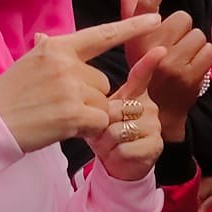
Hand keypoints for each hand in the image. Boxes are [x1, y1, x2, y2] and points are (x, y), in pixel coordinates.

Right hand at [0, 14, 161, 152]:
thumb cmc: (10, 95)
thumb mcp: (28, 64)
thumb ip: (48, 52)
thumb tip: (48, 37)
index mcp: (57, 47)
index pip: (102, 35)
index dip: (131, 27)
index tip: (155, 20)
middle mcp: (66, 63)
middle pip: (103, 81)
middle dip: (89, 96)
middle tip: (58, 104)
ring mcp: (70, 87)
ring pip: (102, 102)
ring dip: (87, 114)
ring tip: (57, 115)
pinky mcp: (73, 112)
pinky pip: (99, 120)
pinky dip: (87, 128)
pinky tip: (63, 127)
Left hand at [87, 46, 166, 181]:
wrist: (115, 162)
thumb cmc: (104, 132)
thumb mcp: (95, 109)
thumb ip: (88, 90)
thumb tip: (52, 48)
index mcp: (136, 93)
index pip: (142, 75)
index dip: (149, 62)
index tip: (159, 50)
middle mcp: (149, 106)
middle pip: (116, 109)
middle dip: (101, 124)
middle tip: (102, 132)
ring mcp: (154, 125)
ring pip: (119, 130)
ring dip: (106, 142)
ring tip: (109, 144)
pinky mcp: (155, 145)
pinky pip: (125, 148)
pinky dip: (113, 155)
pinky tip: (116, 155)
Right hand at [113, 0, 211, 142]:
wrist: (159, 115)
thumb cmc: (146, 76)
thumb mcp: (133, 47)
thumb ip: (131, 15)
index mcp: (136, 41)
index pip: (145, 7)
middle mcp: (151, 50)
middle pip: (183, 19)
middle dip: (183, 31)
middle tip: (173, 50)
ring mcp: (171, 64)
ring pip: (198, 35)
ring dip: (195, 46)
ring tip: (182, 61)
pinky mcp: (190, 77)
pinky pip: (209, 50)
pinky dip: (205, 58)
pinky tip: (193, 69)